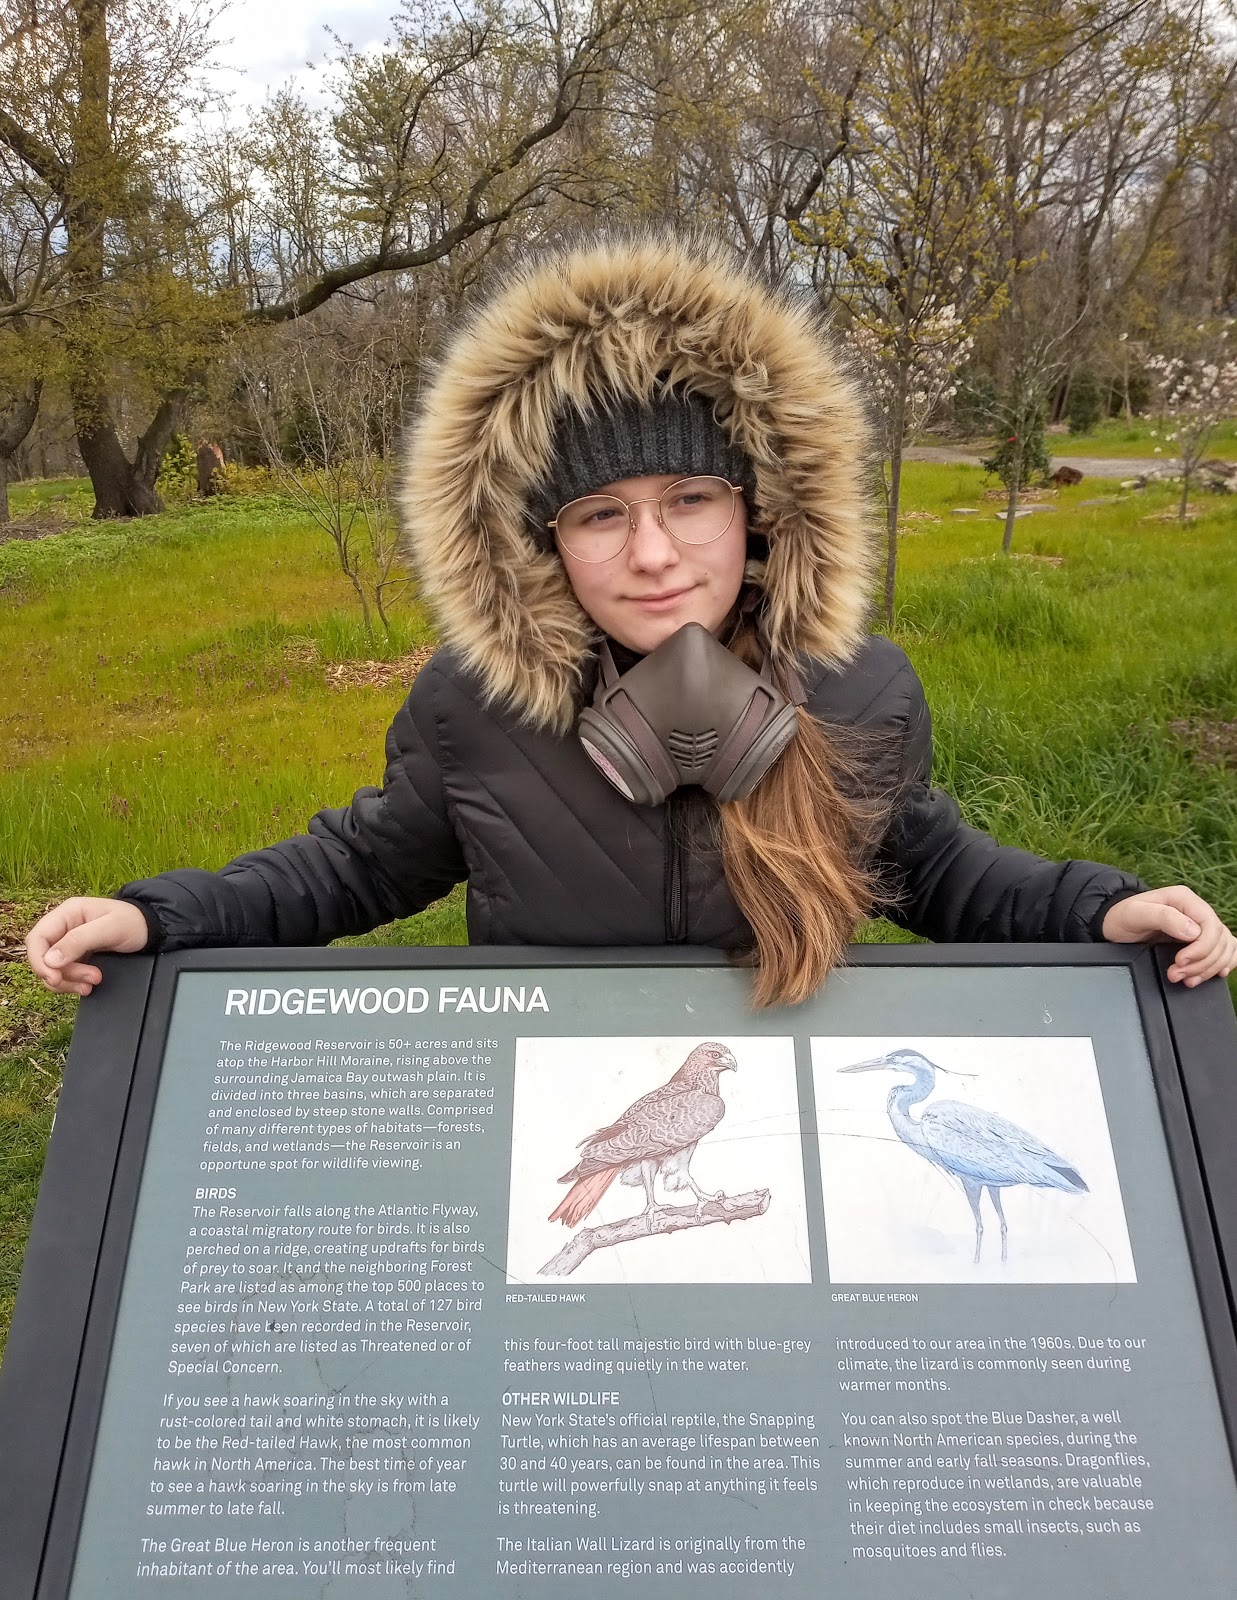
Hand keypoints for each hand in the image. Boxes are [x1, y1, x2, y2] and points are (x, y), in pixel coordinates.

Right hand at [25, 897, 149, 995]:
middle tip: (90, 979)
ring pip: (53, 970)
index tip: (54, 978)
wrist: (152, 929)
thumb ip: (79, 941)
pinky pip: (64, 975)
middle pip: (43, 958)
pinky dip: (73, 984)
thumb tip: (50, 960)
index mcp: (67, 913)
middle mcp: (63, 928)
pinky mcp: (76, 957)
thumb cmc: (134, 922)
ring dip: (69, 981)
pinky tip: (89, 985)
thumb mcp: (110, 928)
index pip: (37, 938)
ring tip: (94, 982)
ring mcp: (68, 943)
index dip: (39, 961)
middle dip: (63, 974)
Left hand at [1102, 887, 1236, 986]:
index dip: (1201, 949)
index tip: (1180, 962)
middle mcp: (1196, 910)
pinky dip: (1221, 965)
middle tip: (1176, 974)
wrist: (1114, 925)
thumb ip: (1163, 917)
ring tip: (1185, 978)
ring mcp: (1200, 926)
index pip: (1211, 926)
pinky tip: (1210, 974)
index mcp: (1184, 899)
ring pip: (1224, 949)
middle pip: (1219, 941)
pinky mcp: (1200, 940)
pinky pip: (1226, 951)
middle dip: (1200, 963)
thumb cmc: (1122, 917)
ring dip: (1208, 969)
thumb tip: (1193, 932)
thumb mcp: (1135, 914)